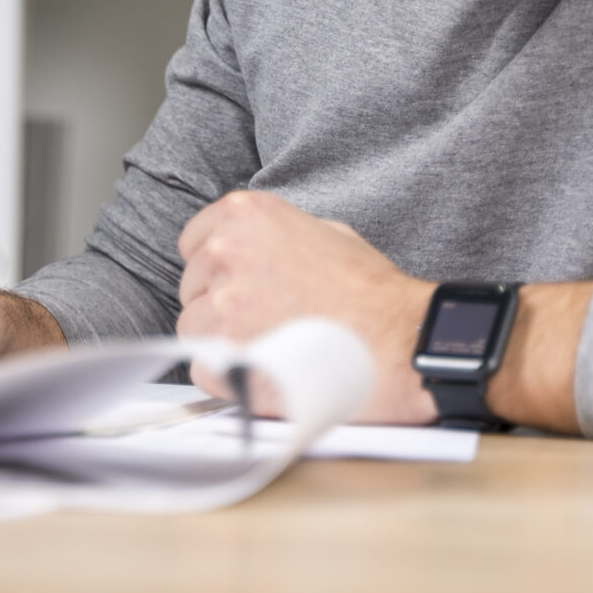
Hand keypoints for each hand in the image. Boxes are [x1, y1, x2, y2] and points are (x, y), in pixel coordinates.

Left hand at [176, 190, 436, 421]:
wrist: (399, 342)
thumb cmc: (371, 293)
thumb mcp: (324, 233)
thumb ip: (274, 237)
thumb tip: (252, 252)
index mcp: (244, 215)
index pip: (194, 242)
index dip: (217, 269)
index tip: (239, 286)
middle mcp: (224, 253)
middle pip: (193, 287)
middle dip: (220, 305)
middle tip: (265, 321)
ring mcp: (221, 305)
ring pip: (194, 328)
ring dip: (222, 342)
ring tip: (271, 349)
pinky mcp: (225, 356)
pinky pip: (204, 368)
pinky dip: (229, 377)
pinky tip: (267, 373)